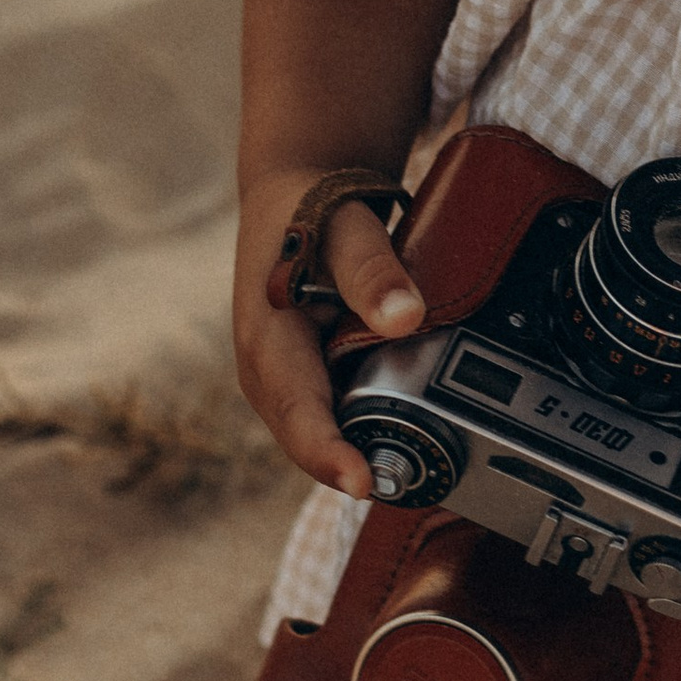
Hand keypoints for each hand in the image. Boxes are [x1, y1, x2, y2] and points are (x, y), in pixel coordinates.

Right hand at [234, 165, 426, 498]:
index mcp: (266, 341)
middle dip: (352, 468)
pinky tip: (403, 435)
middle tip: (411, 486)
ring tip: (414, 469)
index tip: (363, 482)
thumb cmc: (311, 209)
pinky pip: (332, 415)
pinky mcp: (303, 380)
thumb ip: (372, 270)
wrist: (291, 194)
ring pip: (322, 432)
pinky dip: (362, 428)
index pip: (297, 413)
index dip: (328, 454)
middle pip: (309, 439)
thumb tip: (404, 317)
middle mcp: (266, 372)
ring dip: (359, 451)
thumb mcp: (343, 228)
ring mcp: (283, 381)